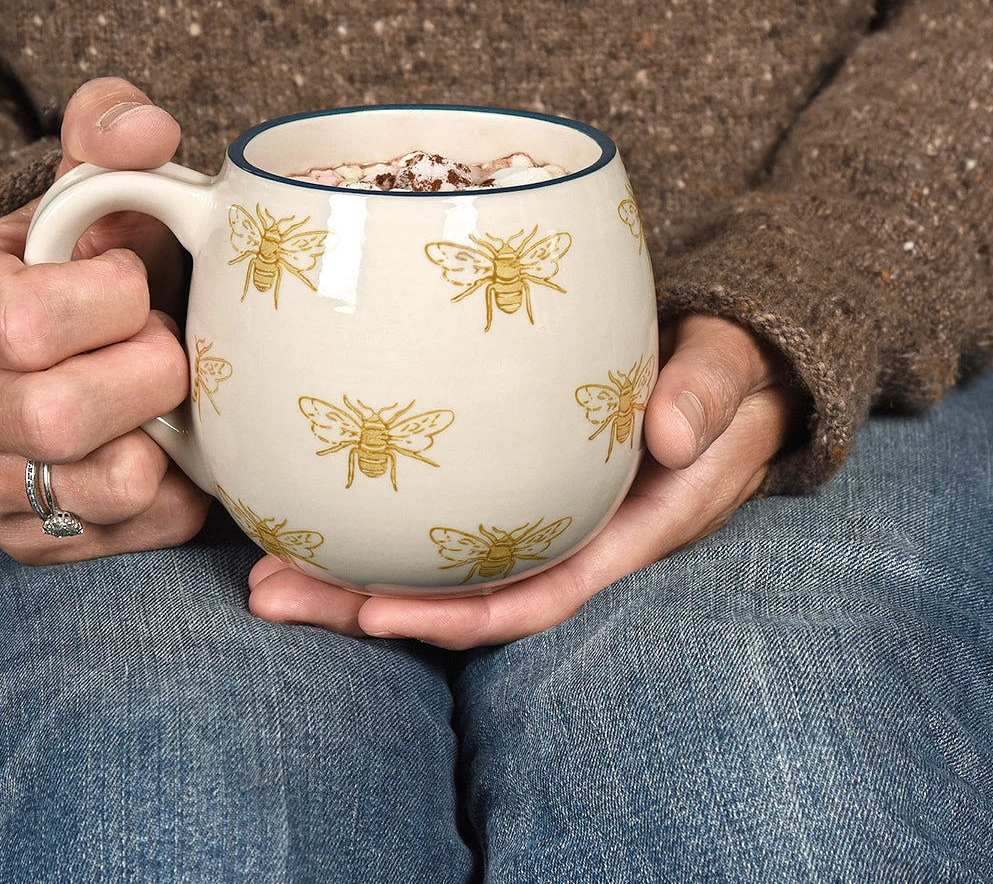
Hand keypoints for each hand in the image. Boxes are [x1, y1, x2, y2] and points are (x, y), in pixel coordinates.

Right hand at [0, 77, 210, 561]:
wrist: (56, 344)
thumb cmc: (82, 259)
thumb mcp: (87, 183)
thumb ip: (110, 131)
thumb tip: (146, 134)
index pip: (28, 322)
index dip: (117, 300)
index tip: (134, 280)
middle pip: (62, 414)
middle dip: (153, 372)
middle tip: (170, 344)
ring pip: (106, 485)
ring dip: (168, 431)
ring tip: (165, 393)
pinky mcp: (24, 538)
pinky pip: (132, 532)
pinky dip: (178, 489)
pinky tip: (166, 443)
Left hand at [246, 314, 807, 647]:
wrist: (726, 376)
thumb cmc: (729, 379)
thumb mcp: (729, 376)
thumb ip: (708, 394)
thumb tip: (669, 433)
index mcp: (626, 530)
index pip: (538, 593)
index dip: (459, 616)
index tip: (376, 614)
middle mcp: (572, 538)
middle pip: (464, 597)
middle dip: (366, 609)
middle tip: (269, 595)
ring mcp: (539, 515)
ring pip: (440, 566)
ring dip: (350, 577)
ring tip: (263, 571)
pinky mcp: (515, 485)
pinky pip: (444, 521)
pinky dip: (381, 526)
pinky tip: (316, 515)